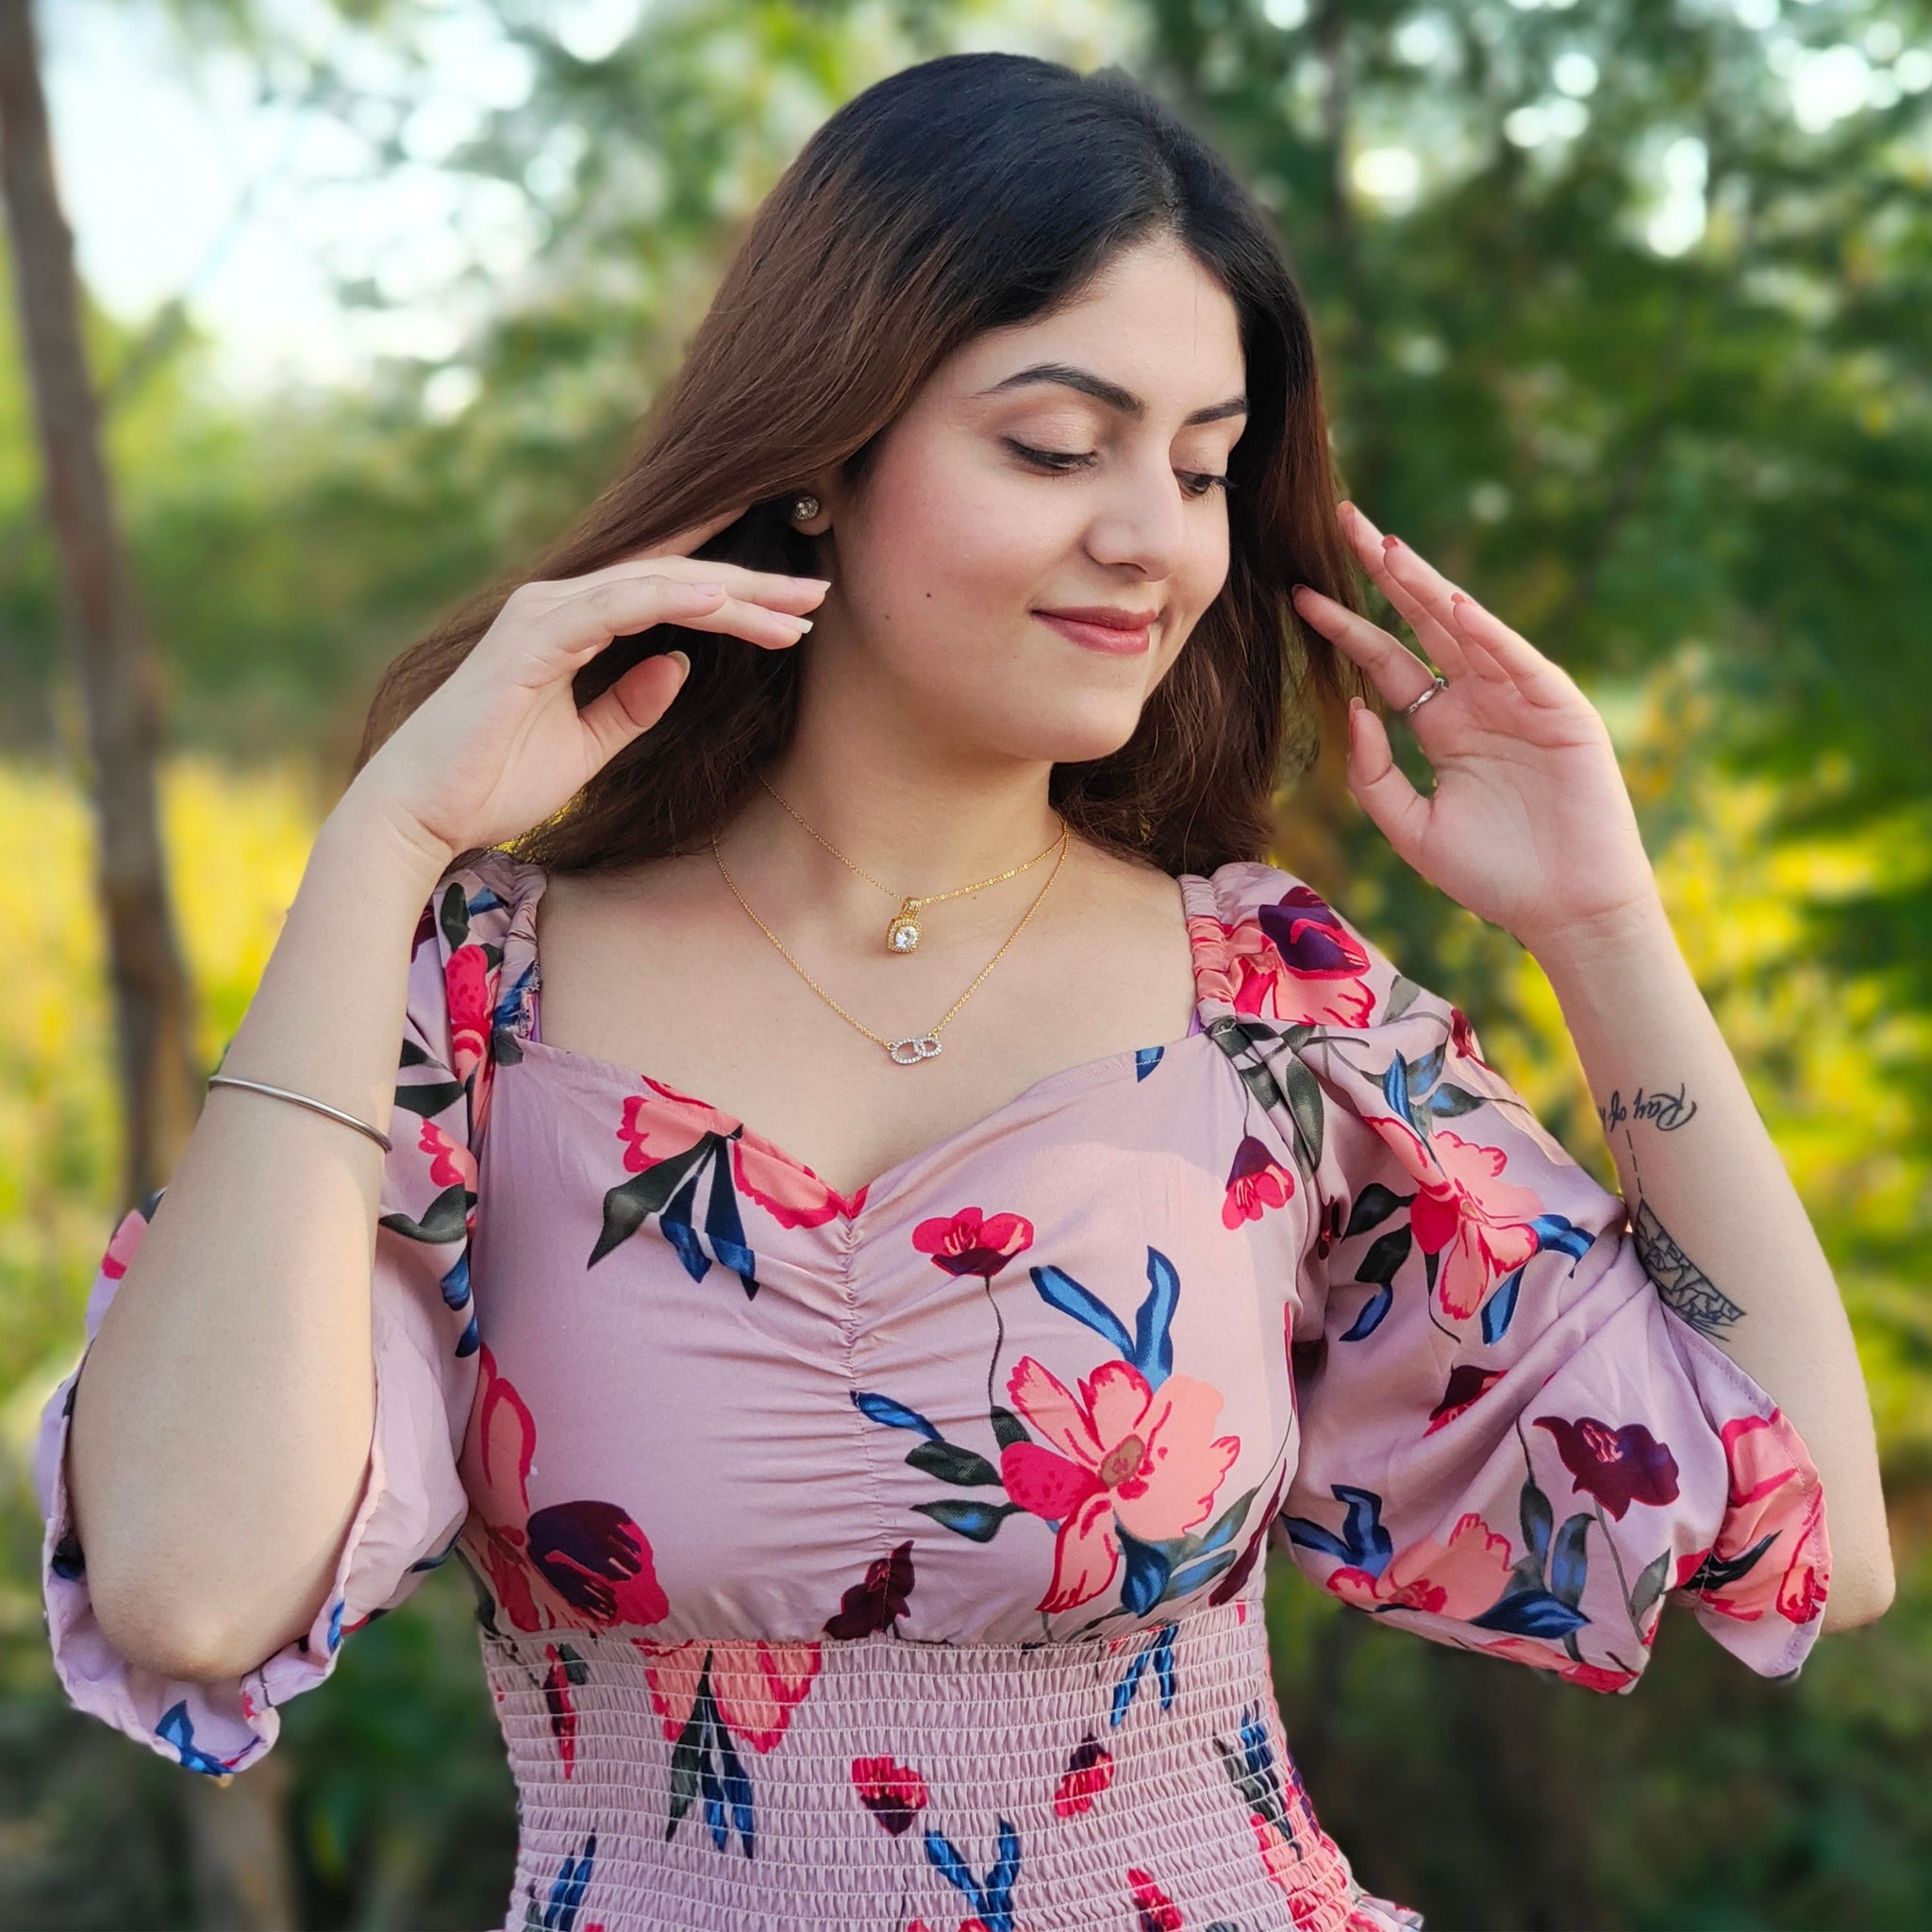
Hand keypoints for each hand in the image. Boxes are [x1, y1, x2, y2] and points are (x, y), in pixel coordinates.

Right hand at [344, 505, 827, 864]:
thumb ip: (631, 702)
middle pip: (676, 577)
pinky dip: (677, 598)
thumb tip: (679, 665)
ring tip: (797, 607)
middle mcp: (560, 603)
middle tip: (820, 592)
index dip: (737, 594)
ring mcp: (545, 613)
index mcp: (573, 623)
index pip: (669, 593)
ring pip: (659, 582)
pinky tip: (730, 606)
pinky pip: (620, 604)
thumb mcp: (587, 744)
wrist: (422, 814)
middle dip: (752, 585)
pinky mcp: (534, 636)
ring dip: (733, 593)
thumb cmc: (493, 781)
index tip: (800, 608)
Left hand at [1289, 501, 1661, 959]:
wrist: (1563, 910)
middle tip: (1345, 522)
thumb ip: (1373, 773)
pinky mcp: (1561, 710)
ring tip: (1388, 548)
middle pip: (1422, 624)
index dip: (1346, 627)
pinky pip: (1518, 663)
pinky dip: (1487, 634)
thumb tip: (1352, 706)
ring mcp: (1520, 700)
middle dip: (1385, 573)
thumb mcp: (1409, 828)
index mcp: (1441, 725)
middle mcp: (1478, 700)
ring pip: (1466, 631)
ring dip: (1429, 588)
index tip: (1301, 595)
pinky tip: (1451, 604)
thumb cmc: (1491, 875)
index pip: (1385, 661)